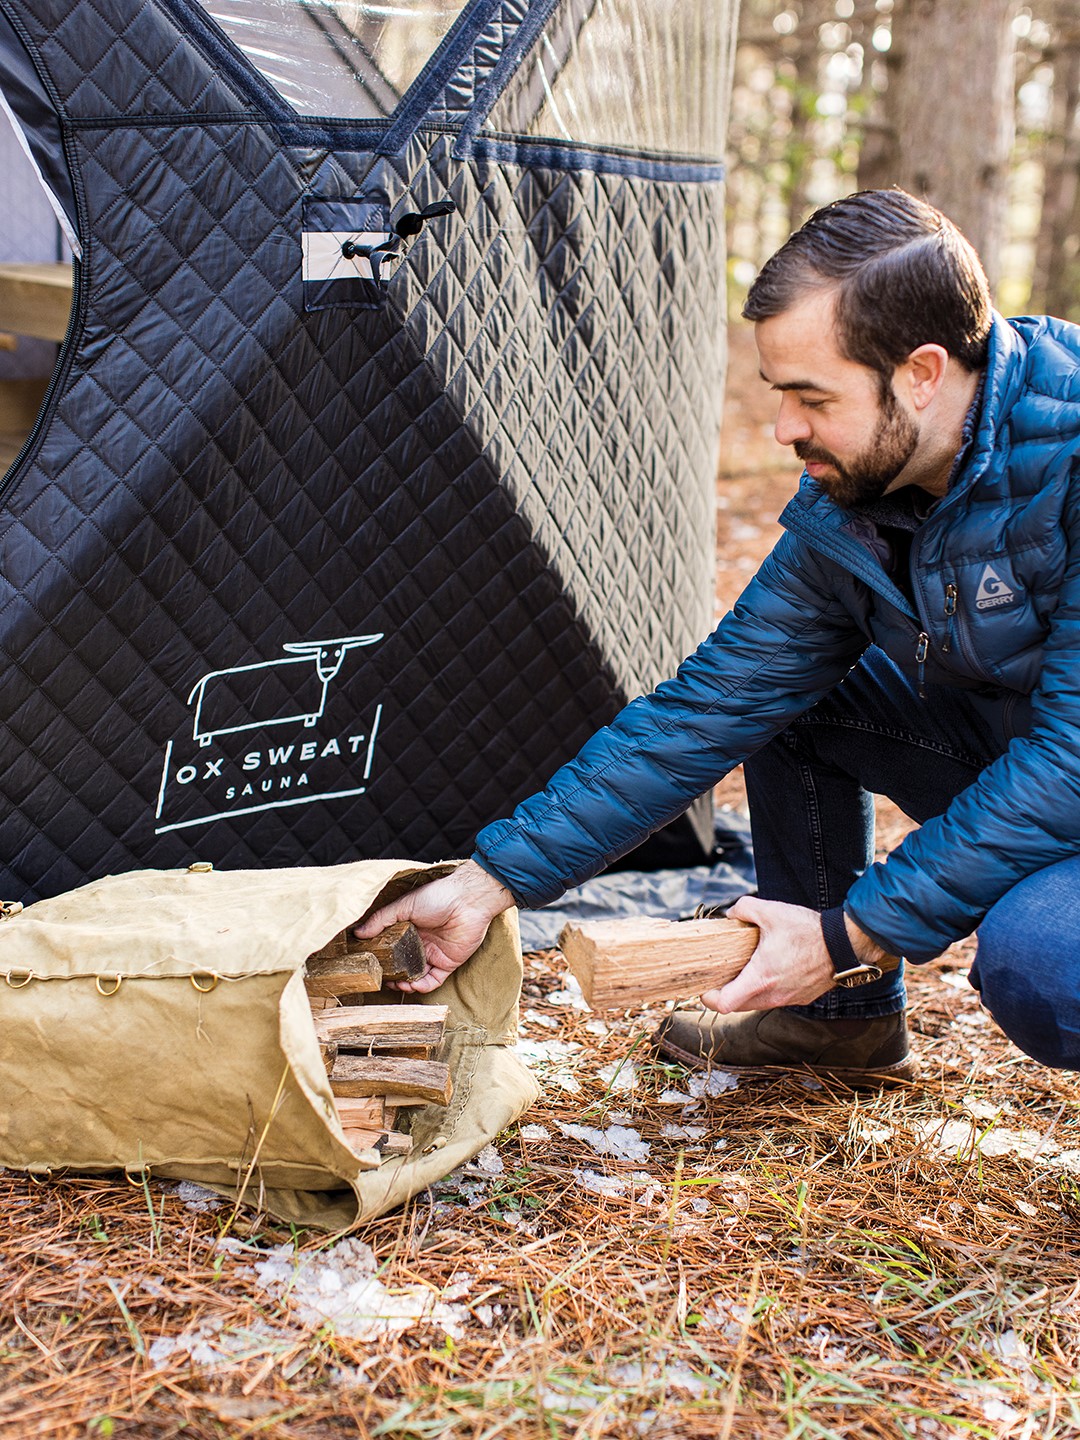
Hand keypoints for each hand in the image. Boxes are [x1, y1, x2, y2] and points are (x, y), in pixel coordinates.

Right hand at [353, 860, 514, 993]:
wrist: (468, 900)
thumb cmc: (437, 897)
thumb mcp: (404, 906)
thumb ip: (381, 920)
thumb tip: (358, 933)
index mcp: (409, 928)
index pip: (391, 948)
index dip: (381, 958)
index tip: (371, 965)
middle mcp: (420, 942)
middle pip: (402, 965)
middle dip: (392, 975)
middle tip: (383, 979)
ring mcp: (434, 954)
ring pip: (416, 976)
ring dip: (406, 984)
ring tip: (397, 985)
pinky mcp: (448, 963)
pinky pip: (434, 980)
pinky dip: (423, 987)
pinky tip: (413, 986)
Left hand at [701, 895, 888, 1013]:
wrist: (845, 945)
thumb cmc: (808, 930)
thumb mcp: (770, 911)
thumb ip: (743, 908)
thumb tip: (730, 914)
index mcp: (760, 978)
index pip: (723, 1004)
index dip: (708, 997)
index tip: (706, 985)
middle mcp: (772, 995)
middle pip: (737, 1006)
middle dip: (725, 993)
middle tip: (721, 974)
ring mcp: (787, 1000)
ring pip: (756, 1004)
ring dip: (746, 992)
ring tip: (744, 969)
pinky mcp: (800, 998)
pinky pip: (774, 1000)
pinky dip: (765, 990)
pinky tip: (768, 969)